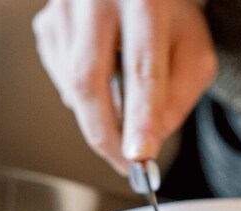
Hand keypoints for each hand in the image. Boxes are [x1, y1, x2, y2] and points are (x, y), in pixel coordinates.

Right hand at [32, 0, 216, 172]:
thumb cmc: (168, 16)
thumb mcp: (193, 51)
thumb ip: (179, 97)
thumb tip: (150, 140)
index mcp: (144, 1)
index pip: (142, 68)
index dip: (139, 116)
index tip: (139, 154)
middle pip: (90, 81)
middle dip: (107, 135)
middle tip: (125, 164)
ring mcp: (64, 10)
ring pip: (73, 86)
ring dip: (99, 116)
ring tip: (124, 111)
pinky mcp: (46, 25)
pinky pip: (63, 82)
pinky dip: (85, 98)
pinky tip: (104, 83)